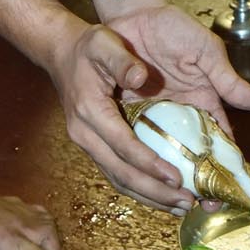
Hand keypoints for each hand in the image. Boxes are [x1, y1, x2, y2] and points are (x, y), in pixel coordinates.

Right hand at [53, 10, 249, 210]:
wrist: (61, 53)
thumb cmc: (87, 48)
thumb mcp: (104, 43)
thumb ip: (121, 60)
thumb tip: (140, 77)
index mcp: (89, 110)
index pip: (121, 145)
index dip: (149, 164)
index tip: (177, 177)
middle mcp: (85, 133)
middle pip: (120, 173)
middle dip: (154, 192)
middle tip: (188, 202)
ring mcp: (89, 143)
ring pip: (118, 180)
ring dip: (150, 197)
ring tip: (181, 206)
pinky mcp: (96, 147)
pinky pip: (118, 175)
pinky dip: (142, 190)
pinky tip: (164, 197)